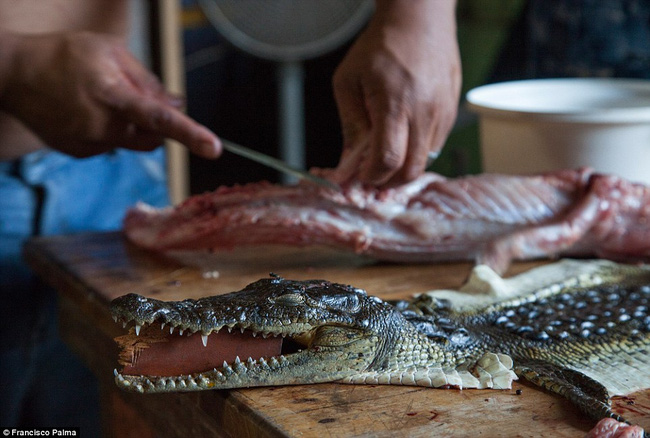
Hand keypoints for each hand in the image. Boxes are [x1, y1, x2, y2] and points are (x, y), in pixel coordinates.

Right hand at [0, 31, 220, 157]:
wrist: (12, 75)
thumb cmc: (63, 56)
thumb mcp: (110, 52)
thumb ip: (147, 81)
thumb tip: (177, 104)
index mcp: (112, 96)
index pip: (160, 118)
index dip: (190, 133)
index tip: (213, 147)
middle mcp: (102, 126)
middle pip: (154, 137)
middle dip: (157, 124)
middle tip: (136, 98)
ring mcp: (90, 143)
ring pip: (133, 142)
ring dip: (132, 126)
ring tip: (101, 99)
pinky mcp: (81, 152)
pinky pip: (112, 146)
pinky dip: (111, 132)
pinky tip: (87, 112)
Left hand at [332, 0, 460, 185]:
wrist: (418, 19)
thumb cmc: (379, 46)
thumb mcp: (349, 83)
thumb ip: (350, 126)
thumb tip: (347, 164)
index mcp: (394, 104)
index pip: (388, 159)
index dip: (372, 176)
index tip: (360, 176)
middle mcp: (424, 112)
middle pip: (411, 170)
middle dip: (389, 181)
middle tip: (372, 175)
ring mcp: (442, 113)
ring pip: (426, 161)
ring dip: (404, 167)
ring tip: (385, 154)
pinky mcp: (451, 112)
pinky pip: (435, 145)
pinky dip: (417, 152)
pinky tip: (403, 138)